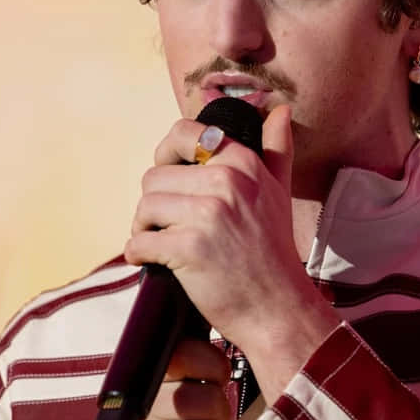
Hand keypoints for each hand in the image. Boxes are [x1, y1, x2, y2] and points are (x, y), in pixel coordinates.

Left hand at [123, 105, 337, 395]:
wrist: (279, 309)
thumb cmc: (274, 254)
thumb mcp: (280, 193)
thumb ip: (277, 149)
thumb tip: (280, 110)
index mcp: (244, 163)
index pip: (185, 133)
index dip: (166, 155)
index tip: (169, 179)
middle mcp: (227, 182)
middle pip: (155, 176)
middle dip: (155, 204)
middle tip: (167, 225)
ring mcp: (209, 214)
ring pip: (144, 207)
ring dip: (143, 229)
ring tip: (162, 245)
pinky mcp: (190, 247)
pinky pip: (139, 241)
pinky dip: (138, 254)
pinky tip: (153, 263)